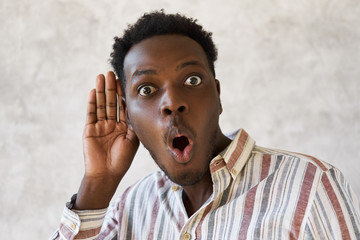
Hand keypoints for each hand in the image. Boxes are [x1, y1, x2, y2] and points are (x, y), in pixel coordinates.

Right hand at [75, 71, 138, 209]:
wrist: (107, 174)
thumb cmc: (122, 159)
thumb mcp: (133, 139)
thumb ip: (133, 123)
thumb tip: (137, 106)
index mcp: (123, 126)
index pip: (123, 106)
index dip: (123, 94)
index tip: (123, 80)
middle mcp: (112, 124)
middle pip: (111, 102)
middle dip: (111, 88)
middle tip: (111, 72)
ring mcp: (100, 126)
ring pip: (101, 105)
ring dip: (101, 91)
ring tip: (101, 76)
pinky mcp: (90, 129)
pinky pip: (91, 113)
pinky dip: (92, 102)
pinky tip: (93, 91)